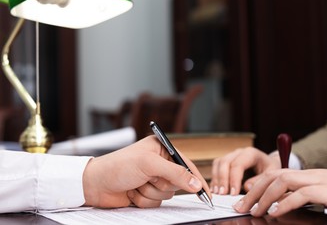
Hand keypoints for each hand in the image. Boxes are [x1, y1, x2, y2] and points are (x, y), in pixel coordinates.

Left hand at [82, 135, 209, 207]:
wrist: (95, 184)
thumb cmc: (119, 166)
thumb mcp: (149, 165)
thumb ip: (175, 173)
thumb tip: (196, 184)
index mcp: (162, 149)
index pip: (186, 164)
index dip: (196, 178)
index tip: (205, 193)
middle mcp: (159, 164)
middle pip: (177, 183)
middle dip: (161, 184)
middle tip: (147, 178)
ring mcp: (152, 179)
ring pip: (167, 195)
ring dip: (151, 193)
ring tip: (137, 184)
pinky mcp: (146, 193)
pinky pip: (156, 203)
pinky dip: (144, 200)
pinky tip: (132, 192)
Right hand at [210, 147, 279, 194]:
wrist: (269, 164)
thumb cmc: (271, 168)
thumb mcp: (271, 174)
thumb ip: (260, 180)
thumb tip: (246, 187)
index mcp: (250, 153)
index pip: (237, 165)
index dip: (233, 179)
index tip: (233, 194)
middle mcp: (238, 152)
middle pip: (225, 162)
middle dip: (222, 179)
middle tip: (222, 194)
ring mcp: (231, 156)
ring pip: (218, 163)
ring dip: (216, 179)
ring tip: (217, 193)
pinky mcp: (226, 162)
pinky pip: (216, 168)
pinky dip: (215, 179)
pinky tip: (216, 190)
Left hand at [232, 165, 326, 216]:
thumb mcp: (326, 194)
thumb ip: (304, 197)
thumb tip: (282, 206)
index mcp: (307, 176)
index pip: (275, 175)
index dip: (256, 186)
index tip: (244, 200)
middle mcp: (310, 175)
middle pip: (273, 177)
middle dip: (253, 191)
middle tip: (240, 207)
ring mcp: (320, 181)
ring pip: (283, 182)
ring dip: (265, 197)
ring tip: (254, 211)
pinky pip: (302, 194)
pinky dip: (286, 202)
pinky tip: (276, 212)